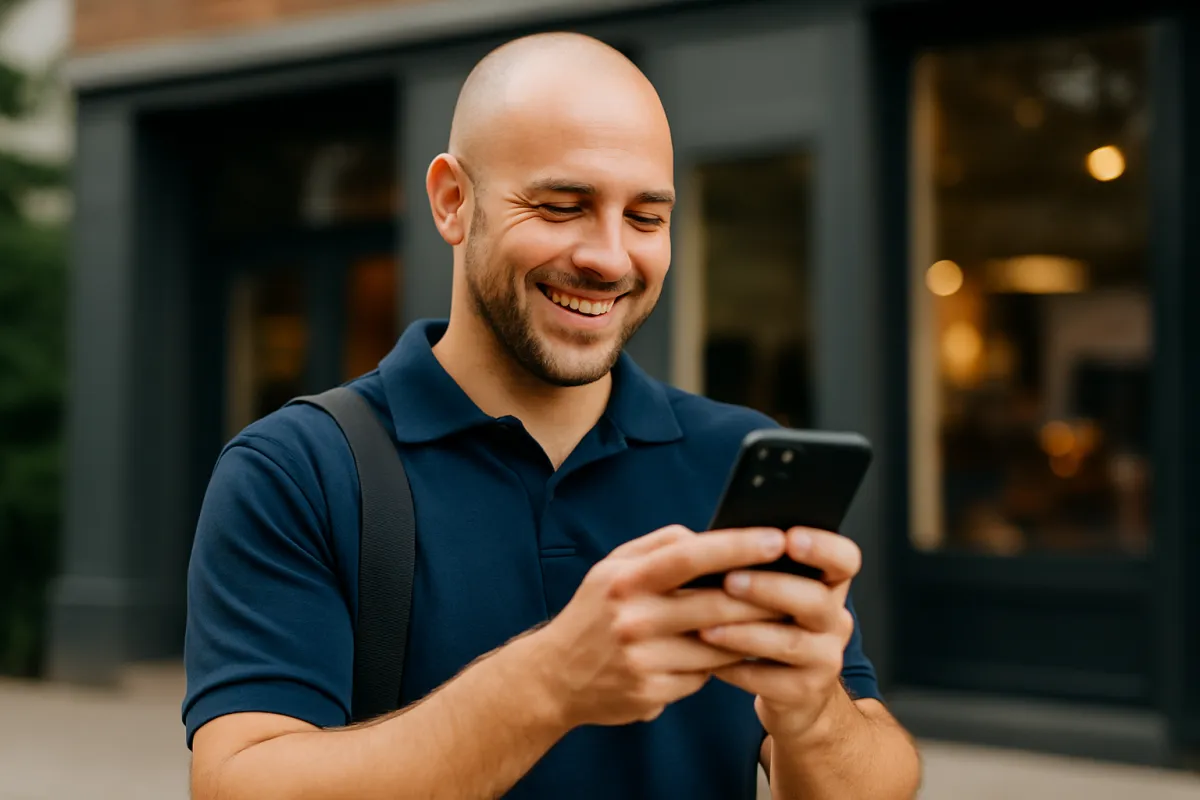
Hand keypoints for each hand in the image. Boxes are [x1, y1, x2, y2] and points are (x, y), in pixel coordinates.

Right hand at [531, 524, 791, 727]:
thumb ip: (658, 547)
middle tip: (800, 585)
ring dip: (751, 634)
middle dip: (764, 595)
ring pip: (718, 645)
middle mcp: (632, 619)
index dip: (738, 546)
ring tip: (778, 619)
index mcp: (625, 580)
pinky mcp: (651, 693)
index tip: (777, 538)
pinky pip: (704, 676)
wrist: (552, 678)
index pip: (690, 556)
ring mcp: (642, 660)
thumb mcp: (611, 568)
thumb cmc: (593, 614)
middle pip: (715, 605)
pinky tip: (729, 654)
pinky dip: (720, 664)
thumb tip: (708, 536)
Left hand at [698, 527, 860, 741]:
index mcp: (830, 586)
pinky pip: (767, 680)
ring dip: (744, 632)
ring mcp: (825, 660)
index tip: (789, 538)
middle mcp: (835, 621)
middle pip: (815, 600)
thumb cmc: (773, 627)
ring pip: (790, 643)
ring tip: (705, 626)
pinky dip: (735, 668)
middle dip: (769, 588)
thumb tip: (721, 540)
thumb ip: (762, 569)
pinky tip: (707, 658)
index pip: (845, 560)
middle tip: (729, 580)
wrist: (796, 695)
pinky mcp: (805, 693)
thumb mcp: (777, 597)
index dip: (823, 547)